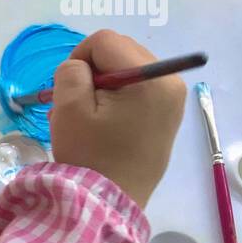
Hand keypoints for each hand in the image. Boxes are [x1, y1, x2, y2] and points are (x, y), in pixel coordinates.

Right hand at [49, 30, 186, 208]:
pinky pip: (139, 88)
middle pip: (121, 50)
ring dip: (105, 84)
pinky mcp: (168, 114)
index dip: (78, 58)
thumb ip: (71, 72)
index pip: (105, 41)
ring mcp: (173, 99)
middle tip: (79, 102)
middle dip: (94, 70)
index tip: (70, 89)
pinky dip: (118, 96)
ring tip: (90, 115)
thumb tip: (82, 67)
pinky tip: (105, 121)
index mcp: (149, 78)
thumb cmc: (90, 155)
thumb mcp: (68, 108)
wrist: (111, 201)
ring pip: (128, 68)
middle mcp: (170, 82)